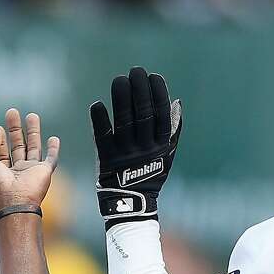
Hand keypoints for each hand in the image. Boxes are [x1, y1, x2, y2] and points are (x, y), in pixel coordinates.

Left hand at [0, 108, 60, 211]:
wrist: (15, 201)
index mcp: (2, 170)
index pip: (1, 151)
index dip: (0, 139)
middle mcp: (17, 170)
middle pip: (17, 145)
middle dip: (15, 129)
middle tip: (12, 112)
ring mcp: (31, 170)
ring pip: (34, 147)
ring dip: (33, 132)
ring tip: (32, 115)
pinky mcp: (44, 171)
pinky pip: (51, 158)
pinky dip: (54, 149)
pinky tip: (54, 139)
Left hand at [89, 67, 181, 227]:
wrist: (132, 203)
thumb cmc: (150, 173)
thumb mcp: (166, 154)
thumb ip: (172, 128)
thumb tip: (176, 101)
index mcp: (160, 145)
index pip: (160, 114)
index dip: (158, 93)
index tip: (153, 76)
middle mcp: (144, 148)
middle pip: (142, 114)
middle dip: (140, 90)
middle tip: (135, 70)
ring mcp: (125, 153)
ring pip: (124, 121)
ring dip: (121, 99)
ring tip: (119, 80)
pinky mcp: (107, 158)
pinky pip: (103, 137)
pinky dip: (100, 121)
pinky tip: (97, 104)